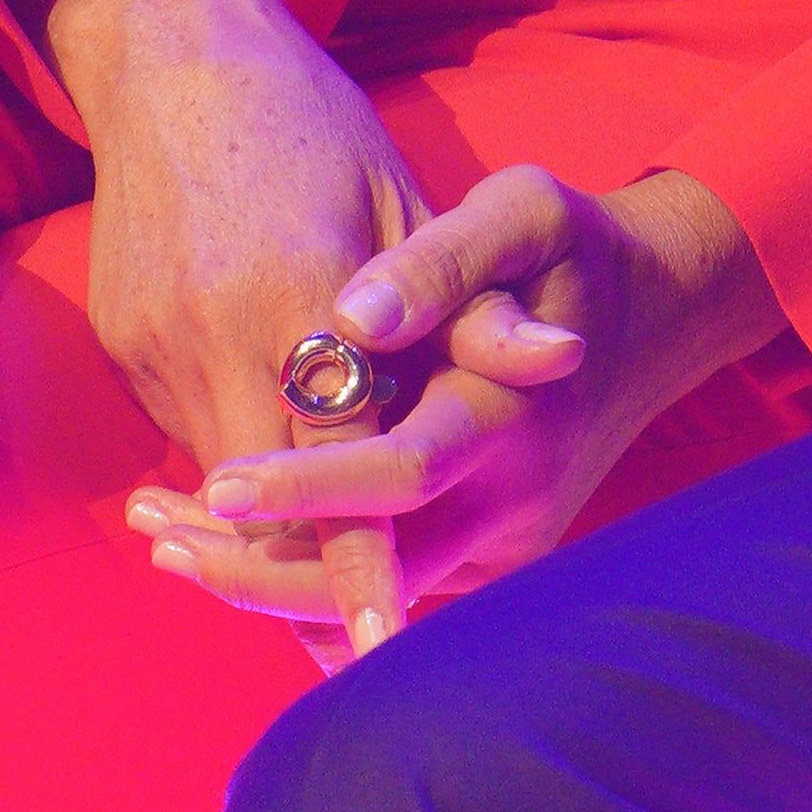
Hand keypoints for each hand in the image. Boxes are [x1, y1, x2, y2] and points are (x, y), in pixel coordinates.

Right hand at [46, 0, 469, 653]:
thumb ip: (472, 303)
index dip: (359, 564)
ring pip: (215, 479)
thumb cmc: (315, 125)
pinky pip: (184, 431)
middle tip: (354, 653)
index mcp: (301, 297)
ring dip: (266, 528)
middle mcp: (216, 333)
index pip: (336, 464)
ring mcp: (155, 343)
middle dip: (306, 575)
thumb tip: (563, 362)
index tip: (381, 652)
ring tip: (315, 593)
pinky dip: (232, 461)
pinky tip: (269, 472)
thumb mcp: (409, 199)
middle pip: (263, 500)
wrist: (170, 59)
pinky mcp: (121, 343)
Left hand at [134, 161, 773, 644]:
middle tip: (153, 532)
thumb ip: (442, 263)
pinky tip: (228, 540)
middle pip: (371, 574)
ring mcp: (505, 542)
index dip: (304, 488)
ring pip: (370, 596)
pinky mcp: (490, 555)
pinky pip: (389, 580)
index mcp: (513, 414)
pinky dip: (307, 572)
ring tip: (162, 538)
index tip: (209, 489)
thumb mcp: (523, 215)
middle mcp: (513, 500)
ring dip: (264, 577)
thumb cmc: (570, 251)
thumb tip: (355, 314)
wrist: (657, 312)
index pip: (400, 472)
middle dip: (252, 566)